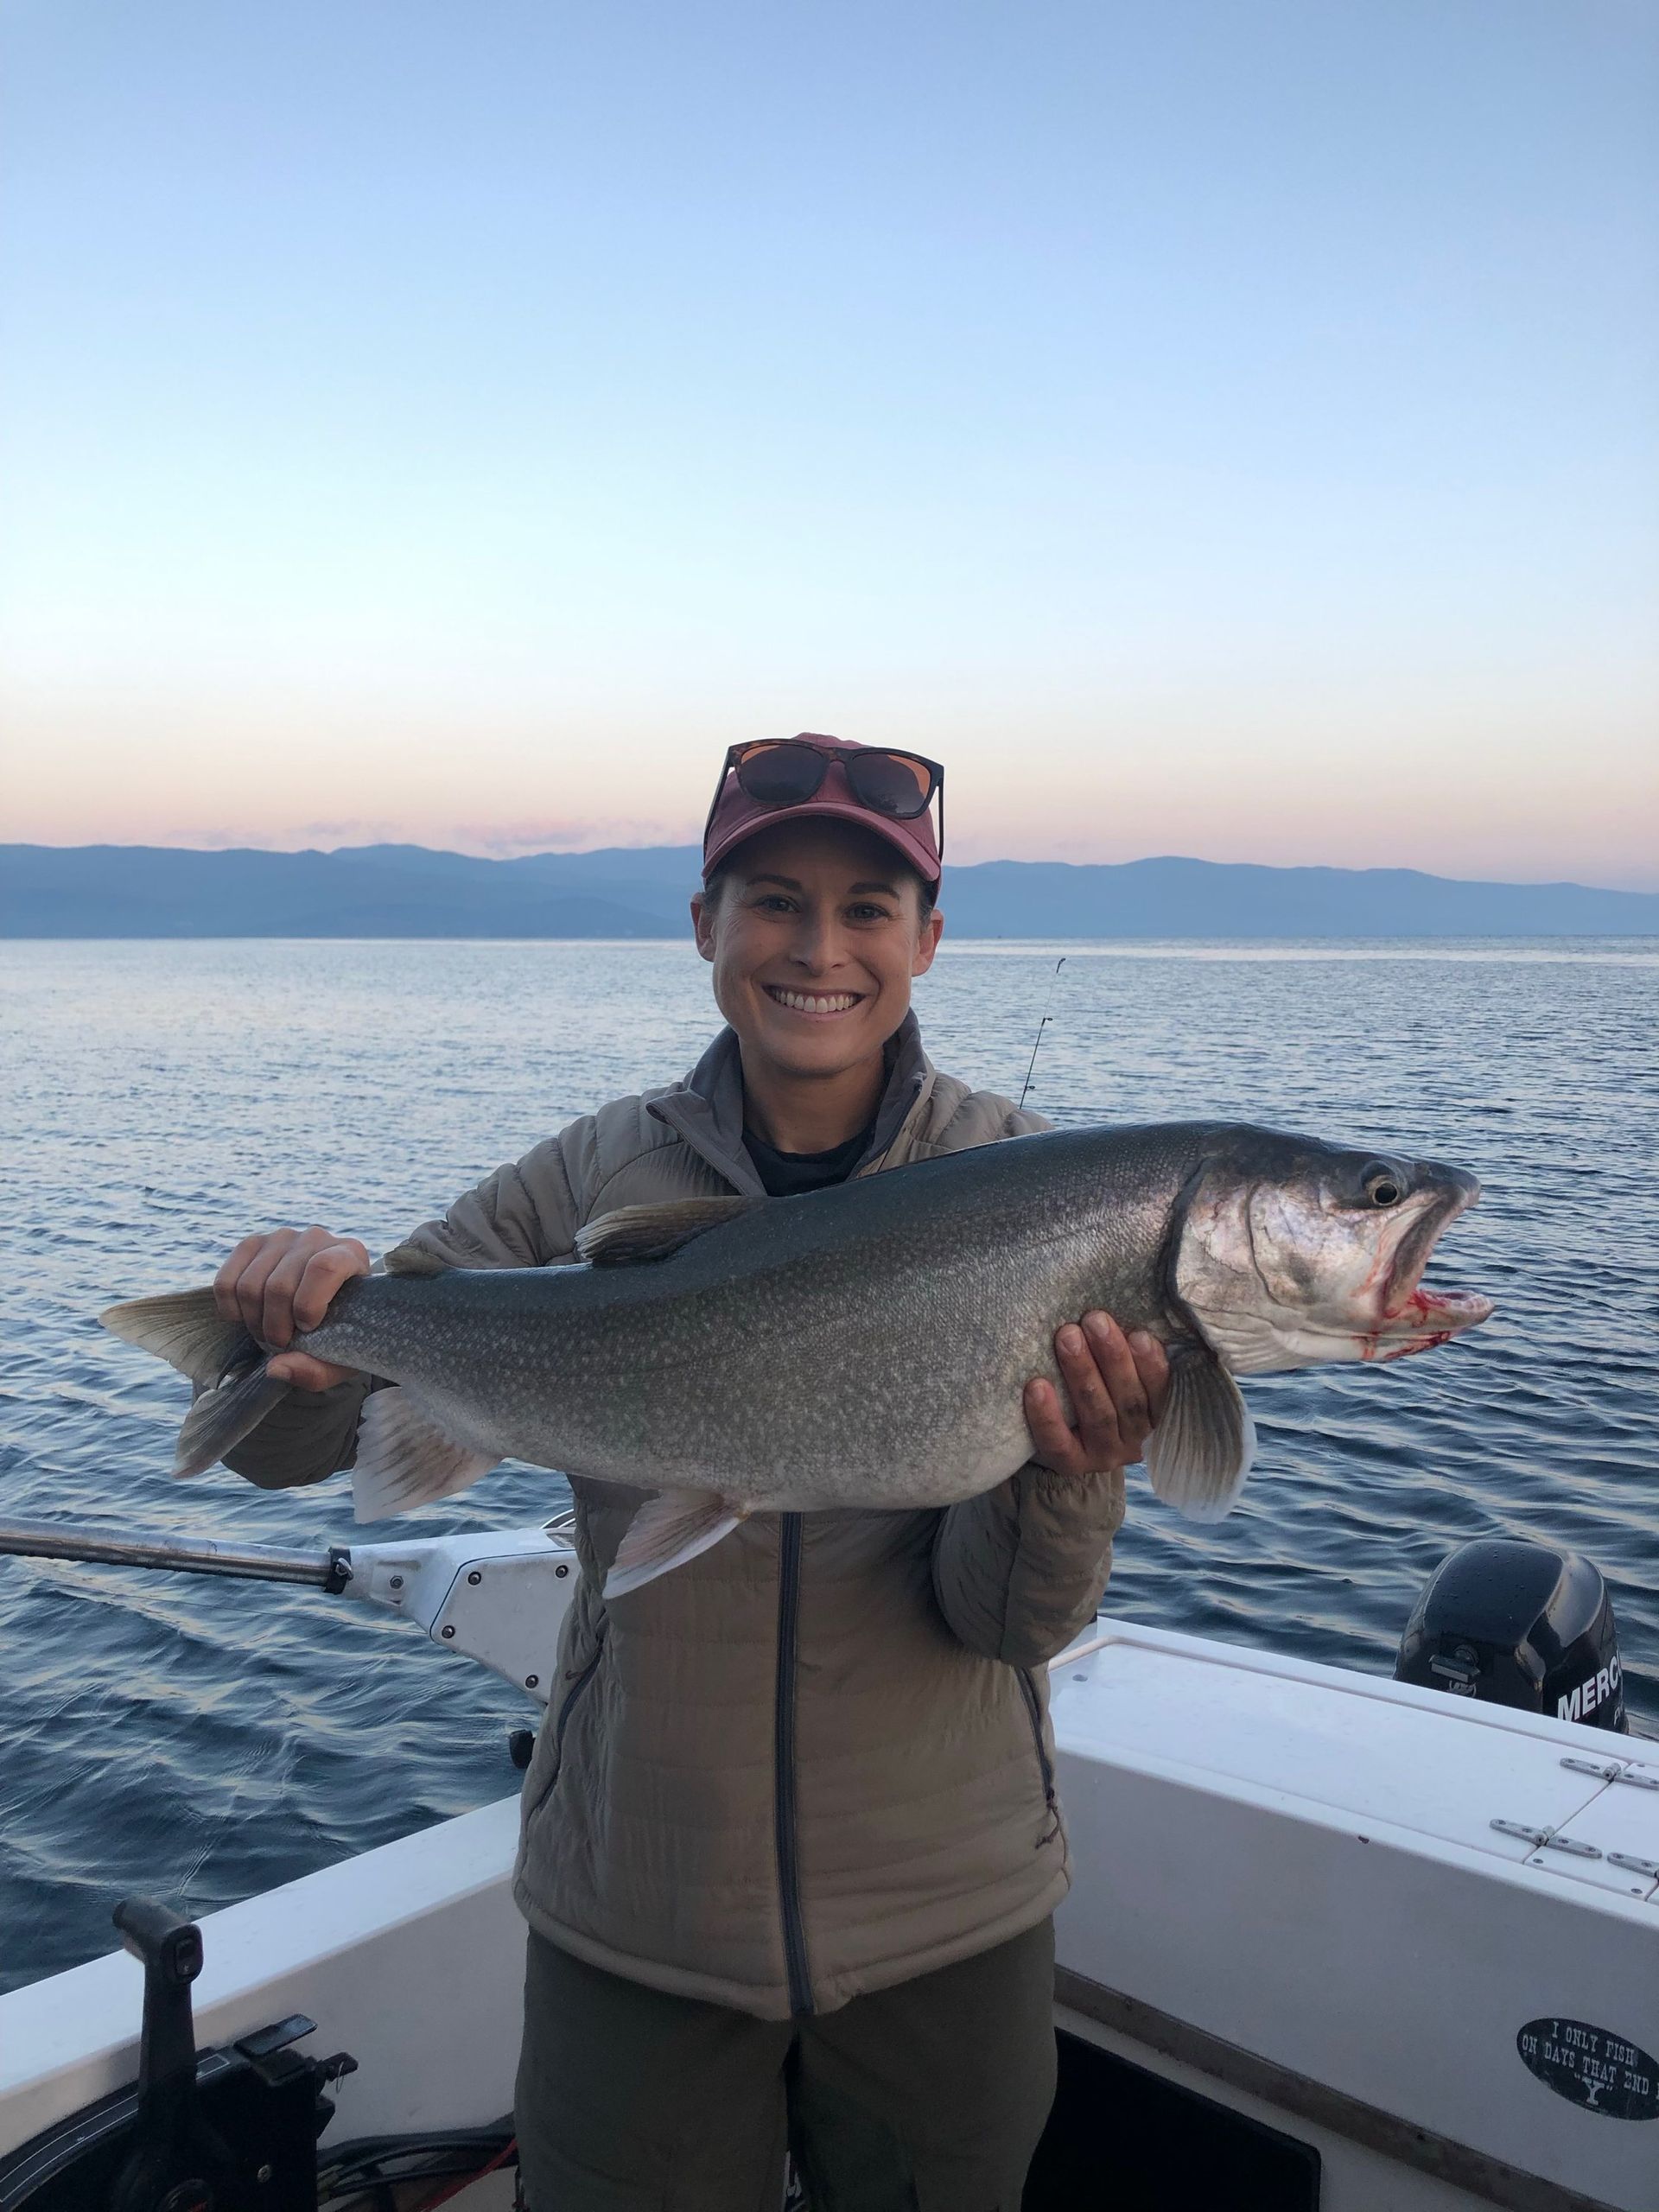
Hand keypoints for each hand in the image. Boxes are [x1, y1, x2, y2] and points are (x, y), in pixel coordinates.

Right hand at [214, 1227, 370, 1391]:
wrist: (325, 1307)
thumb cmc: (340, 1332)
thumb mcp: (339, 1359)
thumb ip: (316, 1371)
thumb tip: (275, 1367)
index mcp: (350, 1255)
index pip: (325, 1267)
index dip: (309, 1304)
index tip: (307, 1328)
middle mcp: (316, 1238)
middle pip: (280, 1285)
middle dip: (275, 1327)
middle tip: (281, 1344)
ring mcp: (281, 1238)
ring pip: (250, 1285)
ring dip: (253, 1322)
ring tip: (268, 1335)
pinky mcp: (252, 1244)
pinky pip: (226, 1280)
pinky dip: (230, 1309)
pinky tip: (245, 1319)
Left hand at [1024, 1312, 1169, 1477]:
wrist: (1061, 1441)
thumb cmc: (1095, 1392)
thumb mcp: (1116, 1377)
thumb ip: (1125, 1354)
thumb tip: (1115, 1311)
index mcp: (1151, 1414)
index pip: (1158, 1391)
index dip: (1151, 1365)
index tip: (1140, 1334)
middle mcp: (1133, 1439)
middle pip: (1127, 1400)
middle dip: (1112, 1357)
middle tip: (1094, 1320)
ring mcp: (1103, 1454)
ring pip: (1098, 1416)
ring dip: (1082, 1373)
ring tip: (1067, 1337)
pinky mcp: (1070, 1465)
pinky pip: (1059, 1442)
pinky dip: (1047, 1415)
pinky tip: (1035, 1386)